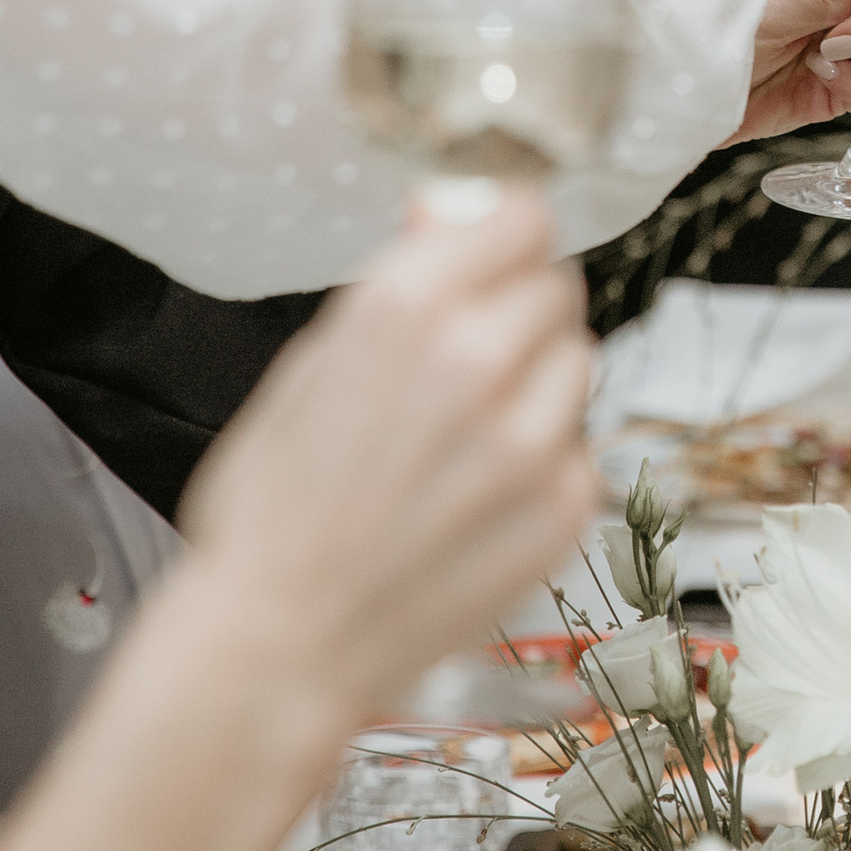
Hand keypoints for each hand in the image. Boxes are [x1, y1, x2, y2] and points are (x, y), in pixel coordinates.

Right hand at [180, 197, 595, 733]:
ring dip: (537, 382)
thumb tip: (451, 209)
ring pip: (576, 362)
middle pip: (557, 288)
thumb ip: (400, 282)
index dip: (506, 239)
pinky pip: (576, 446)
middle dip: (518, 312)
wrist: (279, 641)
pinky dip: (541, 460)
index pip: (525, 219)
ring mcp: (533, 438)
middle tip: (469, 362)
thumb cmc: (274, 505)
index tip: (494, 260)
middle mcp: (480, 359)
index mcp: (406, 306)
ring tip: (467, 437)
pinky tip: (477, 497)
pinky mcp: (564, 506)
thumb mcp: (311, 362)